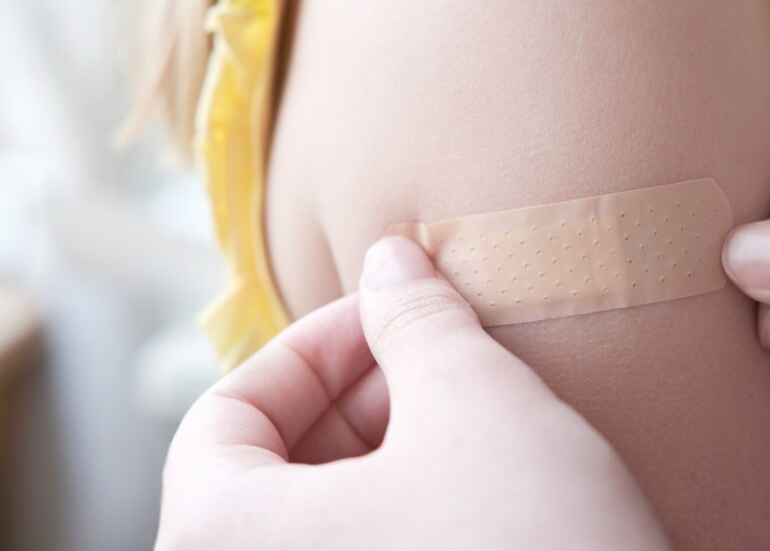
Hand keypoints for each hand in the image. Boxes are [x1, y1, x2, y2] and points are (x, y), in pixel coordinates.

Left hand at [157, 236, 668, 549]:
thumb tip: (391, 262)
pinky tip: (479, 481)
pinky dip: (409, 506)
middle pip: (273, 468)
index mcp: (225, 540)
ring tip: (468, 414)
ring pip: (327, 516)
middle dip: (359, 393)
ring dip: (390, 448)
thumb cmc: (531, 549)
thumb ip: (418, 318)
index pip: (223, 415)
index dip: (310, 345)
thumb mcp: (475, 402)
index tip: (385, 311)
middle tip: (437, 356)